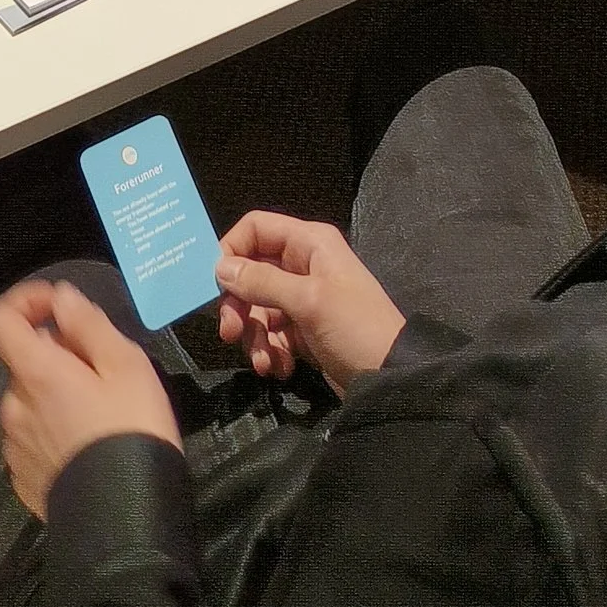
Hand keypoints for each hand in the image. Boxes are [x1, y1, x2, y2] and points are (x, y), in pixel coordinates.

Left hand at [0, 279, 179, 521]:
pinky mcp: (23, 479)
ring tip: (99, 414)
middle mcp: (14, 407)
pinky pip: (31, 439)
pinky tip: (85, 446)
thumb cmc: (131, 431)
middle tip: (101, 372)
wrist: (125, 521)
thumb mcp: (127, 366)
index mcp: (35, 373)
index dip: (23, 301)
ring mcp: (15, 448)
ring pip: (29, 402)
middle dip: (56, 356)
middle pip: (24, 363)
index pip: (0, 320)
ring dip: (54, 396)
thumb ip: (88, 325)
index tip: (57, 305)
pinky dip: (52, 431)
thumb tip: (61, 298)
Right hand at [213, 213, 404, 394]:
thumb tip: (220, 267)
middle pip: (251, 274)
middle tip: (230, 333)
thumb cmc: (354, 327)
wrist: (391, 378)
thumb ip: (262, 282)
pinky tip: (280, 369)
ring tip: (265, 363)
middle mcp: (303, 266)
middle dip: (239, 306)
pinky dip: (271, 352)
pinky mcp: (304, 332)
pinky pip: (273, 335)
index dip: (231, 251)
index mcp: (308, 243)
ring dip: (255, 337)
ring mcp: (303, 300)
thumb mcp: (309, 301)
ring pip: (258, 310)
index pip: (256, 229)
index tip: (214, 284)